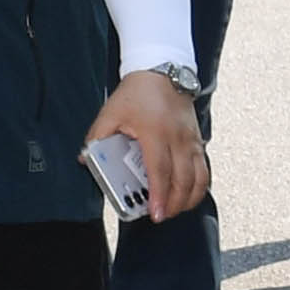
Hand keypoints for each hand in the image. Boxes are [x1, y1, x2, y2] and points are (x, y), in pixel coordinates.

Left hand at [86, 70, 209, 221]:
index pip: (159, 171)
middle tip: (162, 217)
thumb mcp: (111, 112)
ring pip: (199, 177)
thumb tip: (85, 159)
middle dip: (175, 203)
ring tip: (175, 210)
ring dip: (190, 198)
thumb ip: (97, 136)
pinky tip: (189, 195)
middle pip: (183, 179)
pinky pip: (204, 168)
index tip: (155, 213)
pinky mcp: (198, 140)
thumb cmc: (136, 93)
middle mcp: (179, 139)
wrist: (162, 72)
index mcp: (155, 133)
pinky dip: (199, 185)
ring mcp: (192, 140)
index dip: (159, 195)